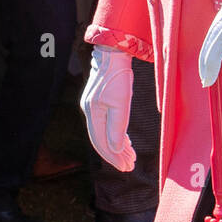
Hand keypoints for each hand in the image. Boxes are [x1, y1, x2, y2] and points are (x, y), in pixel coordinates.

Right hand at [81, 47, 134, 170]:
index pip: (101, 143)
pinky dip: (116, 135)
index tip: (126, 167)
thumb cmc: (118, 77)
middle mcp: (90, 112)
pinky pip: (106, 124)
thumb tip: (116, 150)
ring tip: (131, 157)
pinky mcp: (100, 102)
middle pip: (102, 141)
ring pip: (105, 133)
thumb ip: (117, 128)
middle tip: (130, 167)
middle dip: (116, 155)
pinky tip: (125, 141)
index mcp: (93, 114)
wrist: (113, 54)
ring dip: (118, 147)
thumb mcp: (121, 104)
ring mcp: (94, 107)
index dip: (114, 158)